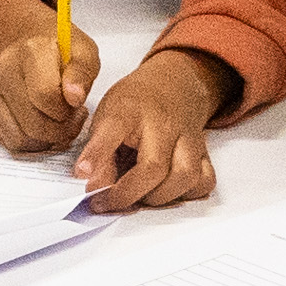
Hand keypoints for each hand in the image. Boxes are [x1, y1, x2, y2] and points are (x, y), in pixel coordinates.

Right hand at [0, 0, 96, 152]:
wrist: (35, 51)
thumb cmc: (63, 56)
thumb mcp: (84, 55)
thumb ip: (83, 73)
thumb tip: (74, 98)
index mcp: (31, 51)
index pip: (46, 96)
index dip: (67, 111)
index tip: (77, 105)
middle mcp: (3, 69)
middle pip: (34, 125)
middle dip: (61, 130)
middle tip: (72, 118)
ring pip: (20, 139)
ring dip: (46, 140)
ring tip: (58, 122)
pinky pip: (11, 141)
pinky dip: (32, 142)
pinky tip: (43, 125)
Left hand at [72, 49, 228, 210]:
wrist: (173, 84)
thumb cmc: (136, 104)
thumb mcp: (107, 116)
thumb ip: (99, 151)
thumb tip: (94, 187)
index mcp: (130, 109)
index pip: (113, 128)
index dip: (96, 153)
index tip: (82, 173)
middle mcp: (163, 124)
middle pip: (154, 166)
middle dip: (128, 193)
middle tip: (107, 200)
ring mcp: (188, 138)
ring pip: (185, 176)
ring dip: (159, 197)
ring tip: (139, 196)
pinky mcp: (204, 152)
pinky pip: (204, 181)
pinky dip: (186, 194)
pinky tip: (167, 191)